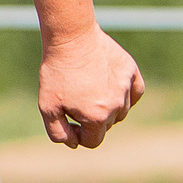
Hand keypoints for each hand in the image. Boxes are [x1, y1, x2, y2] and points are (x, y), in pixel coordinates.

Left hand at [38, 28, 143, 148]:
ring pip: (121, 111)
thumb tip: (75, 144)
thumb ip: (59, 133)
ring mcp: (126, 89)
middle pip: (106, 126)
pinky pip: (136, 93)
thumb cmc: (56, 73)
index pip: (92, 141)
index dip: (77, 135)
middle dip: (90, 118)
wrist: (71, 38)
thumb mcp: (47, 107)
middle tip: (74, 98)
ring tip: (89, 89)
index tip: (67, 118)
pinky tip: (112, 88)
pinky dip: (126, 95)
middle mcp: (116, 106)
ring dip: (107, 107)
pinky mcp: (132, 72)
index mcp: (96, 117)